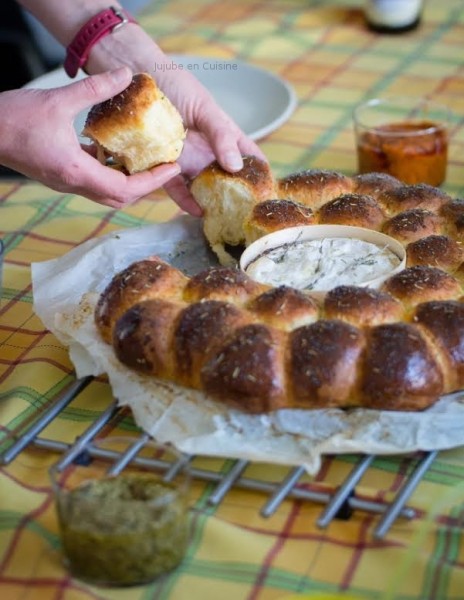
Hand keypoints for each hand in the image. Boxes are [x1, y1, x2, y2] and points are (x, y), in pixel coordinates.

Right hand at [0, 67, 180, 209]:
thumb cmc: (14, 119)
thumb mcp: (58, 100)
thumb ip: (95, 89)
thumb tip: (125, 75)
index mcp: (77, 172)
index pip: (125, 188)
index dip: (152, 181)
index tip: (171, 168)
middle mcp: (74, 184)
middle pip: (120, 198)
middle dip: (146, 186)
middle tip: (164, 167)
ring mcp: (67, 183)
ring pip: (107, 193)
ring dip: (129, 182)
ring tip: (147, 162)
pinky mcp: (61, 176)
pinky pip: (94, 182)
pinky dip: (111, 172)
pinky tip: (115, 153)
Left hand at [153, 66, 266, 211]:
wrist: (135, 76)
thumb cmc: (174, 83)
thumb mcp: (204, 107)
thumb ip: (221, 135)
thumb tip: (236, 166)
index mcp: (223, 134)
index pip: (249, 155)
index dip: (261, 172)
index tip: (270, 191)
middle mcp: (206, 150)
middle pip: (227, 177)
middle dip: (237, 196)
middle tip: (247, 214)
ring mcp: (186, 159)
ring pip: (203, 186)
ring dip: (212, 202)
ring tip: (224, 218)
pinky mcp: (162, 164)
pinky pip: (175, 187)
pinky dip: (185, 200)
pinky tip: (196, 211)